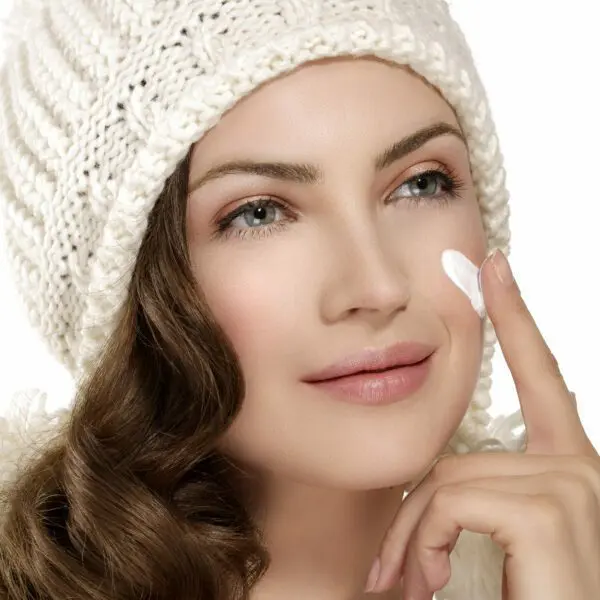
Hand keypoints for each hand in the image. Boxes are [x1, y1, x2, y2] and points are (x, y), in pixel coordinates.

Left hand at [365, 249, 599, 598]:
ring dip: (413, 537)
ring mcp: (569, 487)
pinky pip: (450, 501)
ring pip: (445, 479)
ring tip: (414, 584)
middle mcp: (577, 468)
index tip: (494, 268)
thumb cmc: (522, 598)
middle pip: (457, 456)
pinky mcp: (548, 513)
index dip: (515, 318)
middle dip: (415, 514)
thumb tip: (433, 481)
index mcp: (565, 467)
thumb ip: (472, 489)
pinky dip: (423, 542)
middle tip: (395, 571)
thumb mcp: (492, 534)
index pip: (540, 375)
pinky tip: (431, 583)